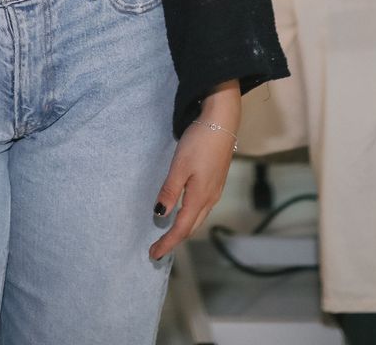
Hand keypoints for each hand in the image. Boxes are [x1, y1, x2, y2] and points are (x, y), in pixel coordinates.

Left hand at [149, 86, 239, 260]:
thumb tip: (160, 215)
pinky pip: (202, 208)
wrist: (222, 122)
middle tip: (158, 249)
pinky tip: (183, 213)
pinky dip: (190, 217)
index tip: (153, 254)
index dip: (168, 243)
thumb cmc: (199, 142)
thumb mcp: (179, 166)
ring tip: (168, 236)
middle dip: (175, 240)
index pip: (181, 228)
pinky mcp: (216, 181)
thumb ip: (170, 191)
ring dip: (183, 230)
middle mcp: (210, 198)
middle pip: (191, 227)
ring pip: (198, 218)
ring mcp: (215, 190)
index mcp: (200, 197)